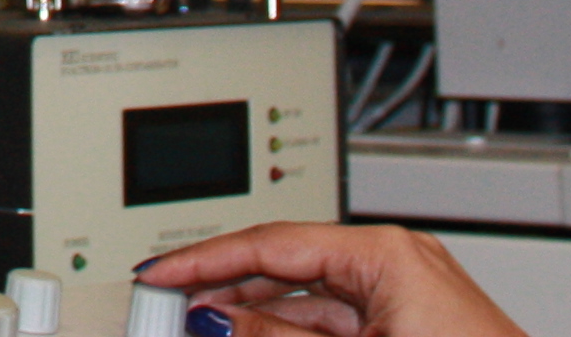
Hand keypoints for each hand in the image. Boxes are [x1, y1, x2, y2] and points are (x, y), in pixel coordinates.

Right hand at [131, 223, 532, 336]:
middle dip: (226, 288)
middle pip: (287, 266)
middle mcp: (396, 264)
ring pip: (308, 301)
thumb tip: (219, 321)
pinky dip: (292, 331)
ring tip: (203, 328)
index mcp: (387, 254)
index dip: (207, 259)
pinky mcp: (410, 326)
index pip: (274, 243)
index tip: (160, 274)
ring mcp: (404, 297)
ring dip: (254, 315)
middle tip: (168, 305)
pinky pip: (335, 323)